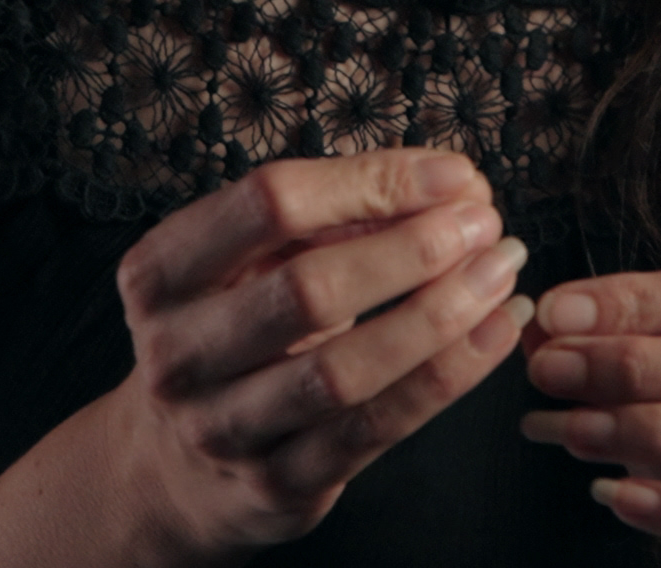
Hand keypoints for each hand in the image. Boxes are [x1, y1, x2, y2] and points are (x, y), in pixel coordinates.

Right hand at [103, 149, 532, 562]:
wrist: (178, 467)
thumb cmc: (236, 334)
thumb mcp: (253, 263)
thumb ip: (336, 216)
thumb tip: (452, 185)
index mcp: (160, 272)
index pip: (270, 203)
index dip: (371, 182)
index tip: (451, 175)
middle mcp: (177, 353)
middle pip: (307, 290)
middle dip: (412, 250)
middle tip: (483, 224)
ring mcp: (222, 428)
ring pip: (343, 372)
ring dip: (438, 316)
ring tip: (499, 273)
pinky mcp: (276, 484)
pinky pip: (373, 430)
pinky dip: (446, 378)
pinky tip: (494, 334)